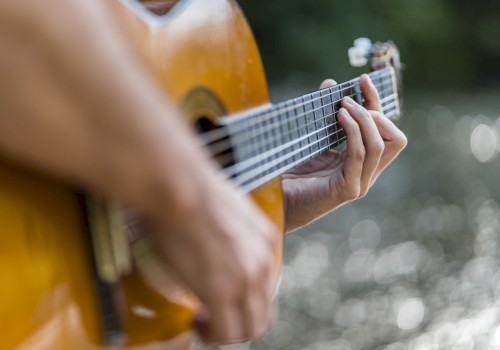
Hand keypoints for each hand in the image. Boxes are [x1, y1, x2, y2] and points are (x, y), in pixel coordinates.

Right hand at [146, 169, 278, 344]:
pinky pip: (226, 332)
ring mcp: (245, 278)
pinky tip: (197, 322)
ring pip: (250, 329)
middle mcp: (262, 262)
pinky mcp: (221, 291)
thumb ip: (231, 232)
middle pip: (263, 313)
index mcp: (265, 241)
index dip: (244, 300)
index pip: (266, 286)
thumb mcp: (225, 208)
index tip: (223, 298)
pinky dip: (212, 335)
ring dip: (227, 332)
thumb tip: (216, 244)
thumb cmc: (191, 191)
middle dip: (239, 322)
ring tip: (204, 322)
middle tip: (213, 317)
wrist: (181, 187)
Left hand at [282, 75, 406, 231]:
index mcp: (358, 162)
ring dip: (364, 119)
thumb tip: (330, 83)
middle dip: (376, 112)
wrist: (272, 199)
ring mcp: (359, 183)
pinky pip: (360, 154)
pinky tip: (338, 116)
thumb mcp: (310, 136)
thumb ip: (323, 113)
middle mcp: (364, 173)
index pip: (384, 131)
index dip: (377, 103)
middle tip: (349, 99)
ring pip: (380, 145)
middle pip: (394, 138)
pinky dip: (354, 132)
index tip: (363, 79)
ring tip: (342, 106)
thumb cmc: (287, 170)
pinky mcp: (347, 189)